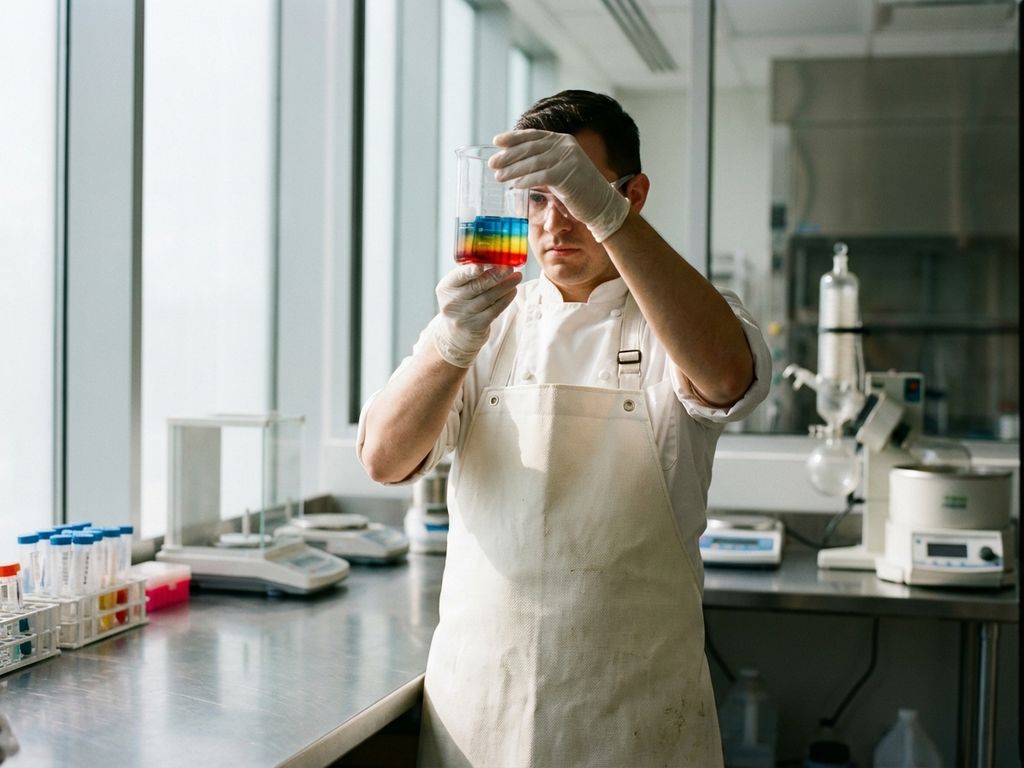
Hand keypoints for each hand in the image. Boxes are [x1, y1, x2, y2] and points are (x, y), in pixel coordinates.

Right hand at [430, 264, 521, 367]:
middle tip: (509, 267)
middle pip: (477, 286)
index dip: (470, 271)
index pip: (458, 276)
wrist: (455, 335)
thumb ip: (469, 276)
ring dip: (505, 286)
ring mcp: (465, 315)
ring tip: (517, 277)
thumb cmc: (461, 303)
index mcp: (446, 287)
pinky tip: (513, 290)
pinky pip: (495, 310)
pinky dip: (505, 299)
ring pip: (489, 297)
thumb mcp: (457, 289)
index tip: (481, 266)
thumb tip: (496, 260)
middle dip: (496, 275)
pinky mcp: (477, 325)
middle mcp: (453, 301)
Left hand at [489, 129, 629, 241]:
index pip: (534, 135)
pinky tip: (515, 185)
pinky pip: (541, 176)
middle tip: (493, 163)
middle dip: (509, 155)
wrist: (601, 204)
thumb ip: (543, 163)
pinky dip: (526, 180)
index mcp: (563, 141)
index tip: (497, 141)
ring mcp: (568, 159)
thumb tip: (516, 163)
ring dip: (513, 169)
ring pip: (533, 162)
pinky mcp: (568, 174)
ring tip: (498, 176)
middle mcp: (566, 146)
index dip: (514, 137)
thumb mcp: (559, 171)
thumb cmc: (577, 191)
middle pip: (530, 148)